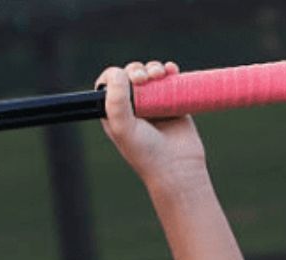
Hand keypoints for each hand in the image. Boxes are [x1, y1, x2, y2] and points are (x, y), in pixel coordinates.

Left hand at [95, 61, 206, 187]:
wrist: (177, 166)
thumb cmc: (145, 151)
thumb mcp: (123, 128)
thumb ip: (116, 101)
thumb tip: (117, 72)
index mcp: (115, 113)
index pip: (108, 85)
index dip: (115, 76)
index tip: (127, 80)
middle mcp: (133, 108)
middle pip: (130, 75)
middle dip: (137, 70)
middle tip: (144, 78)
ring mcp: (153, 104)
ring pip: (150, 74)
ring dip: (154, 68)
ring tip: (160, 75)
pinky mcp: (173, 102)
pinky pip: (170, 79)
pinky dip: (170, 70)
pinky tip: (171, 72)